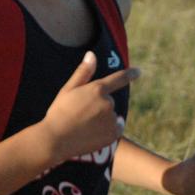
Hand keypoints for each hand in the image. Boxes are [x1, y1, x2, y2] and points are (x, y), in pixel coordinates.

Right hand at [39, 51, 140, 165]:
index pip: (118, 79)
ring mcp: (111, 120)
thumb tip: (91, 54)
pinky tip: (92, 134)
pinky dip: (107, 130)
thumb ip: (83, 72)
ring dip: (102, 119)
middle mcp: (108, 103)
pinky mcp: (113, 135)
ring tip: (83, 126)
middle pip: (108, 101)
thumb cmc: (59, 112)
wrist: (55, 140)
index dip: (130, 74)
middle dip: (98, 106)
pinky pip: (115, 128)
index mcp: (97, 89)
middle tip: (79, 114)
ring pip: (111, 116)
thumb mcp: (68, 89)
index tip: (138, 71)